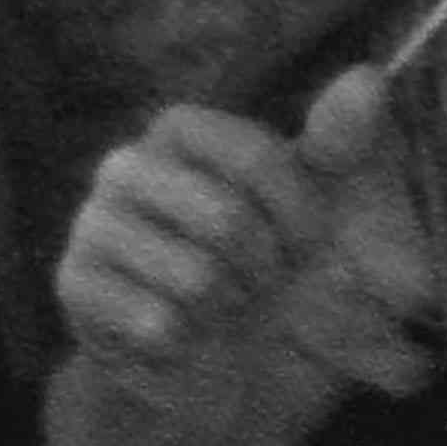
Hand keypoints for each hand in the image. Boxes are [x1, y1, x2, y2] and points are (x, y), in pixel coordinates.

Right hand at [55, 67, 435, 384]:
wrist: (212, 368)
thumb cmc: (266, 275)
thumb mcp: (315, 211)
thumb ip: (338, 146)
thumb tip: (371, 77)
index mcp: (181, 131)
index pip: (257, 158)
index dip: (299, 218)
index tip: (304, 246)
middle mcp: (126, 166)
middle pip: (228, 220)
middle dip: (265, 272)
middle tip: (255, 284)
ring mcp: (92, 225)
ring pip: (197, 279)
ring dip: (229, 312)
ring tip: (217, 308)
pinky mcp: (75, 288)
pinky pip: (159, 323)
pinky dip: (190, 344)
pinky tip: (181, 336)